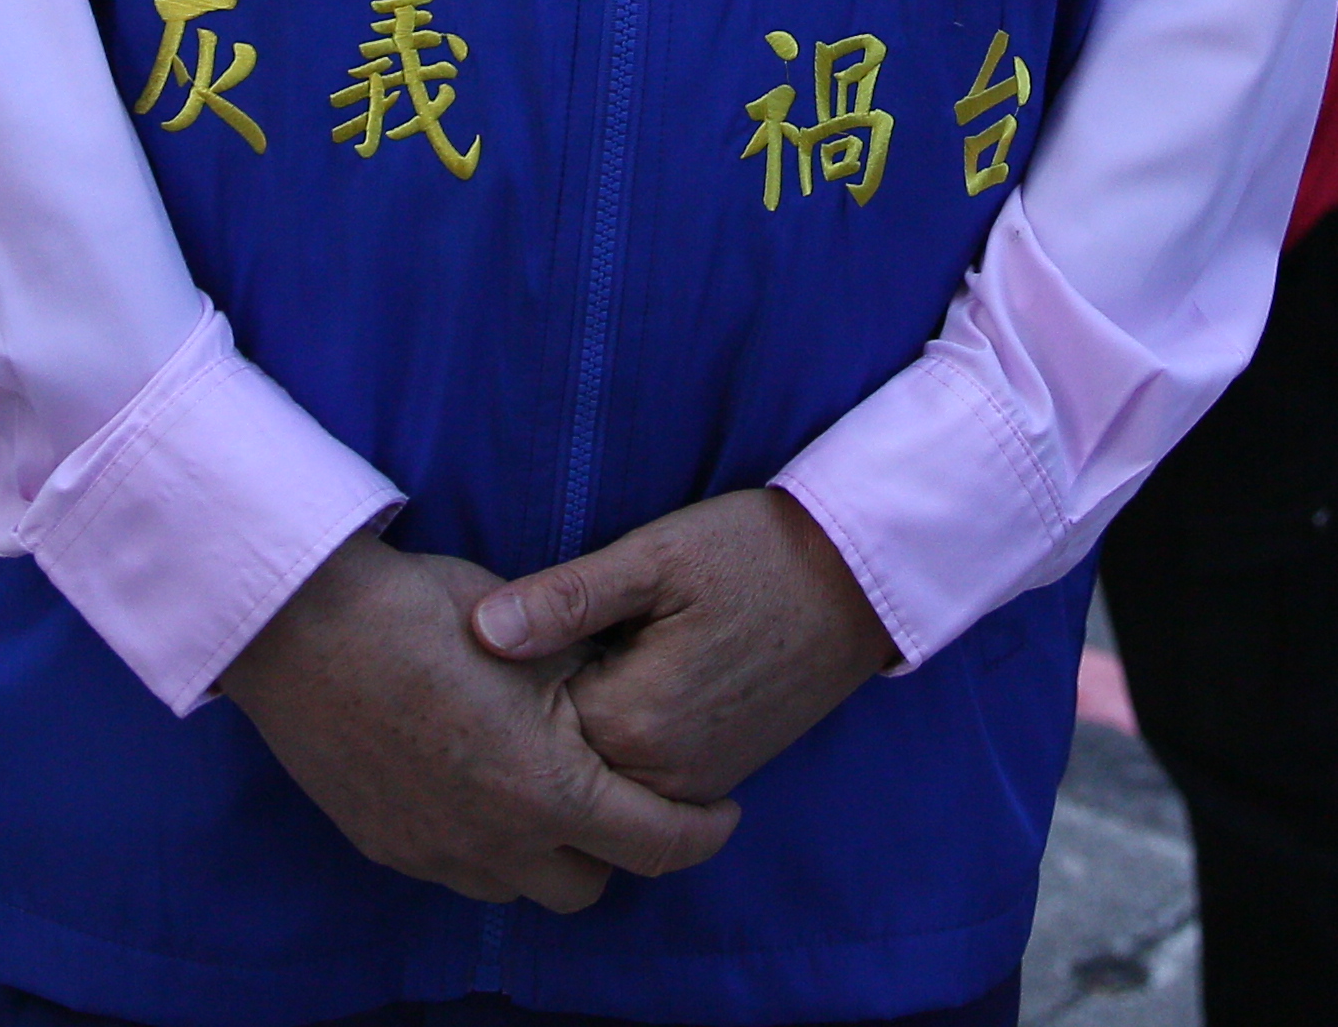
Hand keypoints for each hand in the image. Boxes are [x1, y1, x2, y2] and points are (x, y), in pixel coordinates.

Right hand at [213, 532, 736, 908]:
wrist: (300, 626)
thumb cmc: (422, 611)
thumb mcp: (536, 638)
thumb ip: (592, 686)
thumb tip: (632, 698)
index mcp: (547, 791)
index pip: (657, 847)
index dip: (703, 834)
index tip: (719, 812)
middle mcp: (495, 843)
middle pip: (590, 888)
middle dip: (618, 850)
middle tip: (623, 794)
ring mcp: (435, 854)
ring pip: (520, 888)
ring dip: (547, 853)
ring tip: (547, 787)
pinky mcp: (387, 848)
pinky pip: (460, 871)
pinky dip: (487, 844)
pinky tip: (478, 782)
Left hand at [468, 489, 895, 805]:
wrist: (858, 579)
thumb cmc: (754, 553)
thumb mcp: (656, 556)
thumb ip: (565, 600)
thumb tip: (480, 630)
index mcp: (632, 720)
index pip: (525, 722)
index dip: (506, 676)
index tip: (508, 629)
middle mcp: (659, 773)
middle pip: (556, 760)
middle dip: (534, 711)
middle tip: (546, 639)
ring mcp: (692, 784)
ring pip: (597, 776)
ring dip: (577, 730)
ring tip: (584, 657)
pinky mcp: (716, 779)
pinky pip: (639, 781)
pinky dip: (618, 744)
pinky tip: (622, 681)